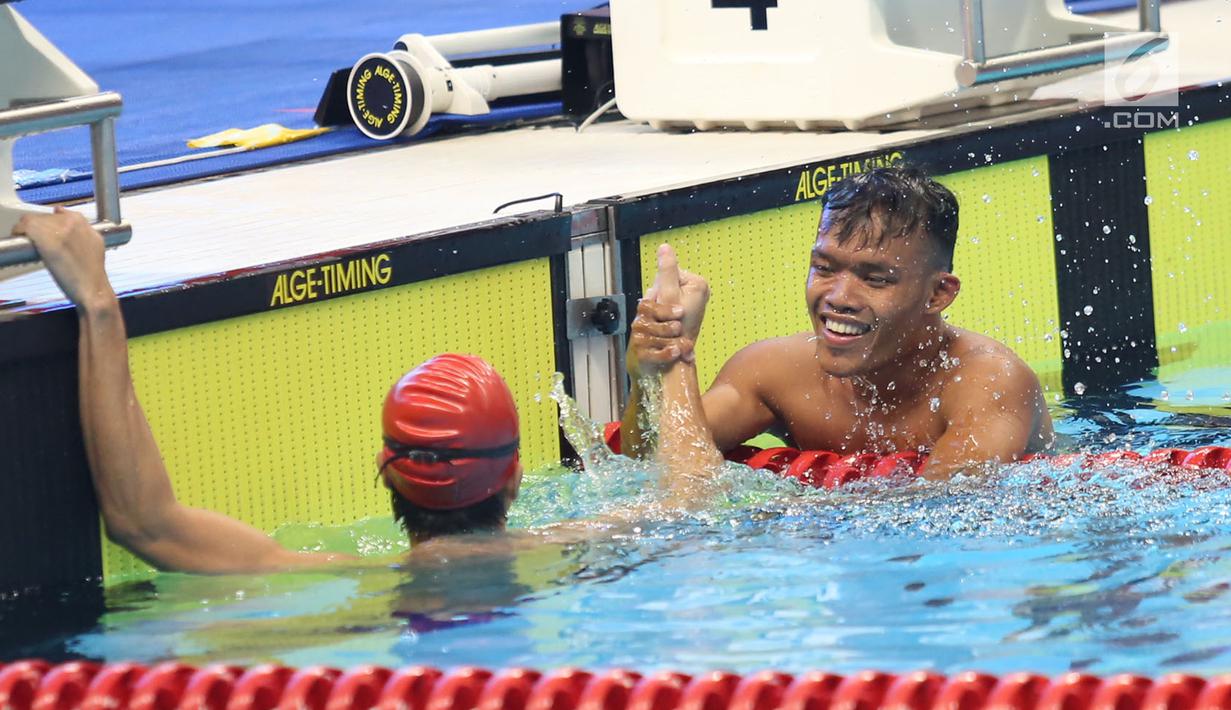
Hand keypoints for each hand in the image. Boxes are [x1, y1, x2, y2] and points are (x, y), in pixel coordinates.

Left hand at [12, 207, 113, 311]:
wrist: (93, 289)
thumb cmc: (92, 274)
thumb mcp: (95, 245)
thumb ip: (81, 229)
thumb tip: (61, 212)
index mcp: (84, 223)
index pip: (60, 213)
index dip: (49, 224)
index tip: (45, 232)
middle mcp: (72, 222)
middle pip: (45, 217)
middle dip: (39, 228)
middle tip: (37, 243)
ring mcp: (59, 229)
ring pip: (33, 220)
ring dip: (28, 230)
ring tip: (29, 244)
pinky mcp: (46, 238)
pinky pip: (25, 226)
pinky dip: (19, 231)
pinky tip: (20, 240)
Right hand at [627, 244, 708, 375]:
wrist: (678, 359)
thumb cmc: (675, 330)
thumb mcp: (669, 296)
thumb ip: (667, 270)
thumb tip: (665, 246)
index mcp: (698, 284)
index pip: (667, 276)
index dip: (658, 291)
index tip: (662, 305)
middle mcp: (700, 292)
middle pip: (667, 287)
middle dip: (660, 303)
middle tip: (665, 319)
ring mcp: (695, 304)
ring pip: (666, 300)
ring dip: (662, 313)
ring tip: (670, 328)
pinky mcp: (690, 315)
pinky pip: (671, 311)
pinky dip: (668, 319)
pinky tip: (673, 332)